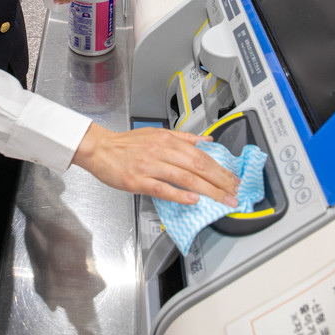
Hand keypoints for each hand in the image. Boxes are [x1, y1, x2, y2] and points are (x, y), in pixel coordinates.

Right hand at [71, 123, 239, 206]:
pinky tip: (194, 200)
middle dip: (220, 181)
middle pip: (197, 166)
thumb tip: (207, 140)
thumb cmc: (127, 144)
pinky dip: (180, 195)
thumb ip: (184, 138)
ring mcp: (150, 166)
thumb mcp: (157, 134)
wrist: (100, 148)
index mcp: (167, 139)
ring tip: (222, 199)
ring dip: (208, 190)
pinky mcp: (138, 180)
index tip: (233, 180)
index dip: (220, 169)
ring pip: (185, 177)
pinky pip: (163, 188)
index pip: (201, 155)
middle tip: (234, 193)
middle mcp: (161, 151)